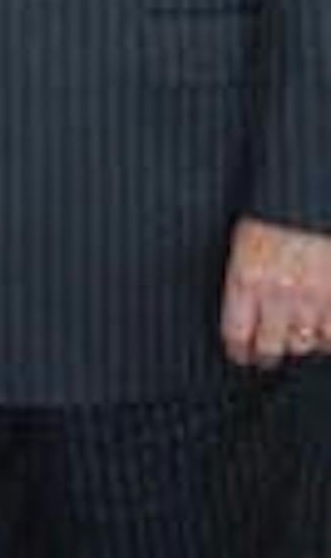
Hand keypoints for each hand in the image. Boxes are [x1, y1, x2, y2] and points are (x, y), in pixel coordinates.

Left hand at [220, 215, 330, 367]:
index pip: (237, 333)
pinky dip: (327, 336)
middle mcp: (278, 292)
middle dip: (268, 354)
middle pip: (272, 346)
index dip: (240, 351)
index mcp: (246, 279)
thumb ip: (244, 281)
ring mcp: (312, 295)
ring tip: (297, 337)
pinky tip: (323, 330)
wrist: (302, 200)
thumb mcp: (243, 246)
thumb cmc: (272, 217)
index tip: (242, 356)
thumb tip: (241, 313)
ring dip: (300, 342)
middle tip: (268, 357)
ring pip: (305, 342)